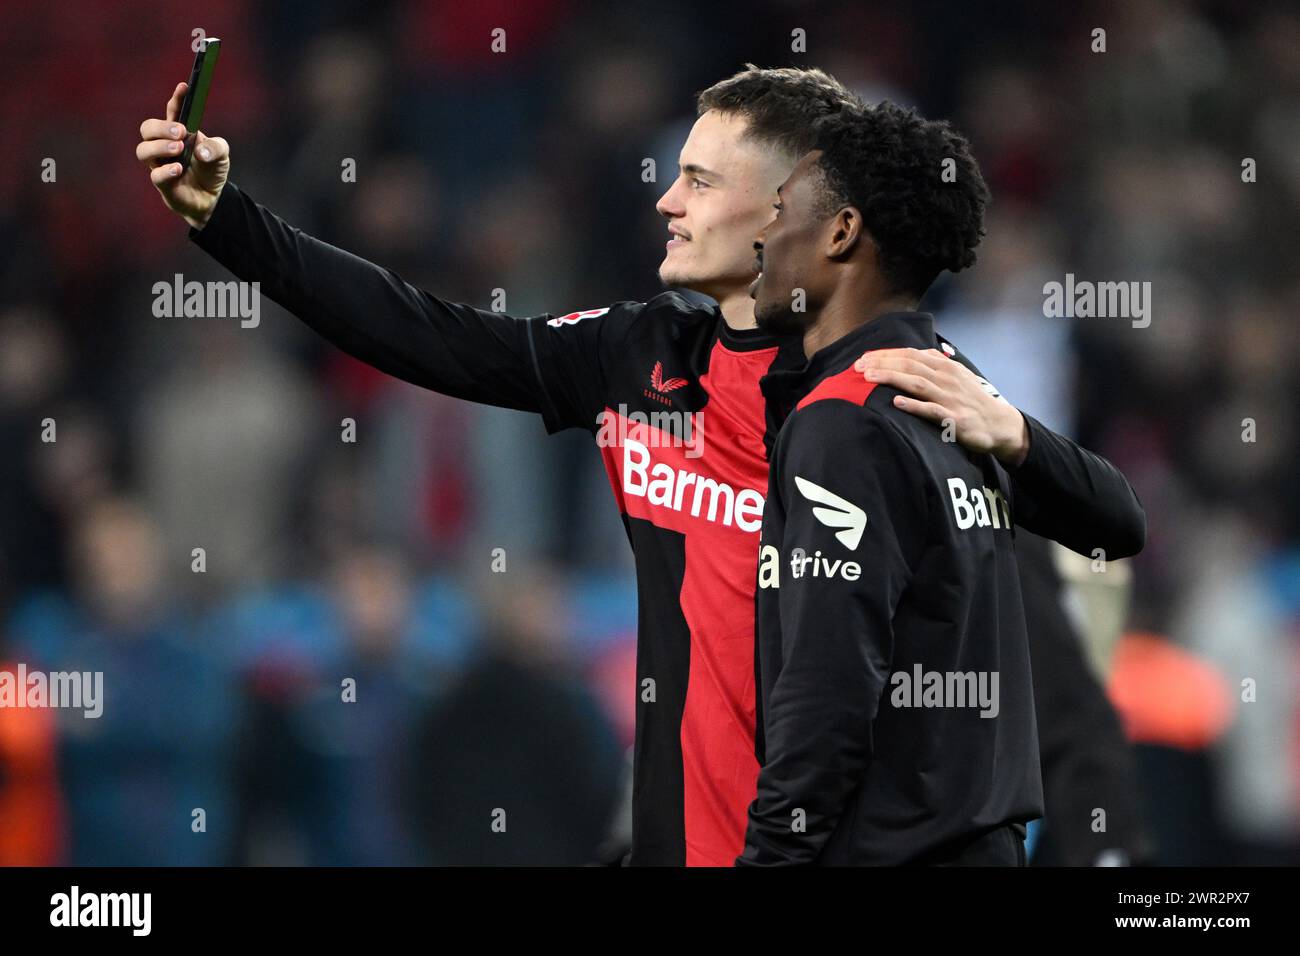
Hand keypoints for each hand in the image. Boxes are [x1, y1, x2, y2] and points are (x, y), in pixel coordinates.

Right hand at [136, 82, 229, 229]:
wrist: (213, 198)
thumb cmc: (211, 169)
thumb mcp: (221, 154)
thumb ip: (216, 147)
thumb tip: (201, 150)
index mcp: (178, 132)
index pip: (172, 111)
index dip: (177, 99)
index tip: (185, 87)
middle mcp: (164, 146)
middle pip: (148, 129)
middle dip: (161, 127)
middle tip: (180, 131)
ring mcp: (161, 165)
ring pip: (143, 151)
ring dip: (159, 146)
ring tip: (178, 147)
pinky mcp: (164, 185)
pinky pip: (156, 176)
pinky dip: (166, 171)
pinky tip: (179, 168)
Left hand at [855, 347, 1029, 465]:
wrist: (1000, 424)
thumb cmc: (973, 399)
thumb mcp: (957, 375)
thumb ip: (936, 363)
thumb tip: (914, 352)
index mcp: (944, 367)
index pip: (910, 355)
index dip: (885, 354)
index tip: (863, 357)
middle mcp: (946, 378)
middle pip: (909, 366)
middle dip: (881, 363)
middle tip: (858, 367)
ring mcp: (950, 398)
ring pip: (917, 383)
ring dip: (891, 378)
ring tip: (869, 378)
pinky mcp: (954, 419)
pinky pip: (931, 411)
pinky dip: (914, 405)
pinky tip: (897, 402)